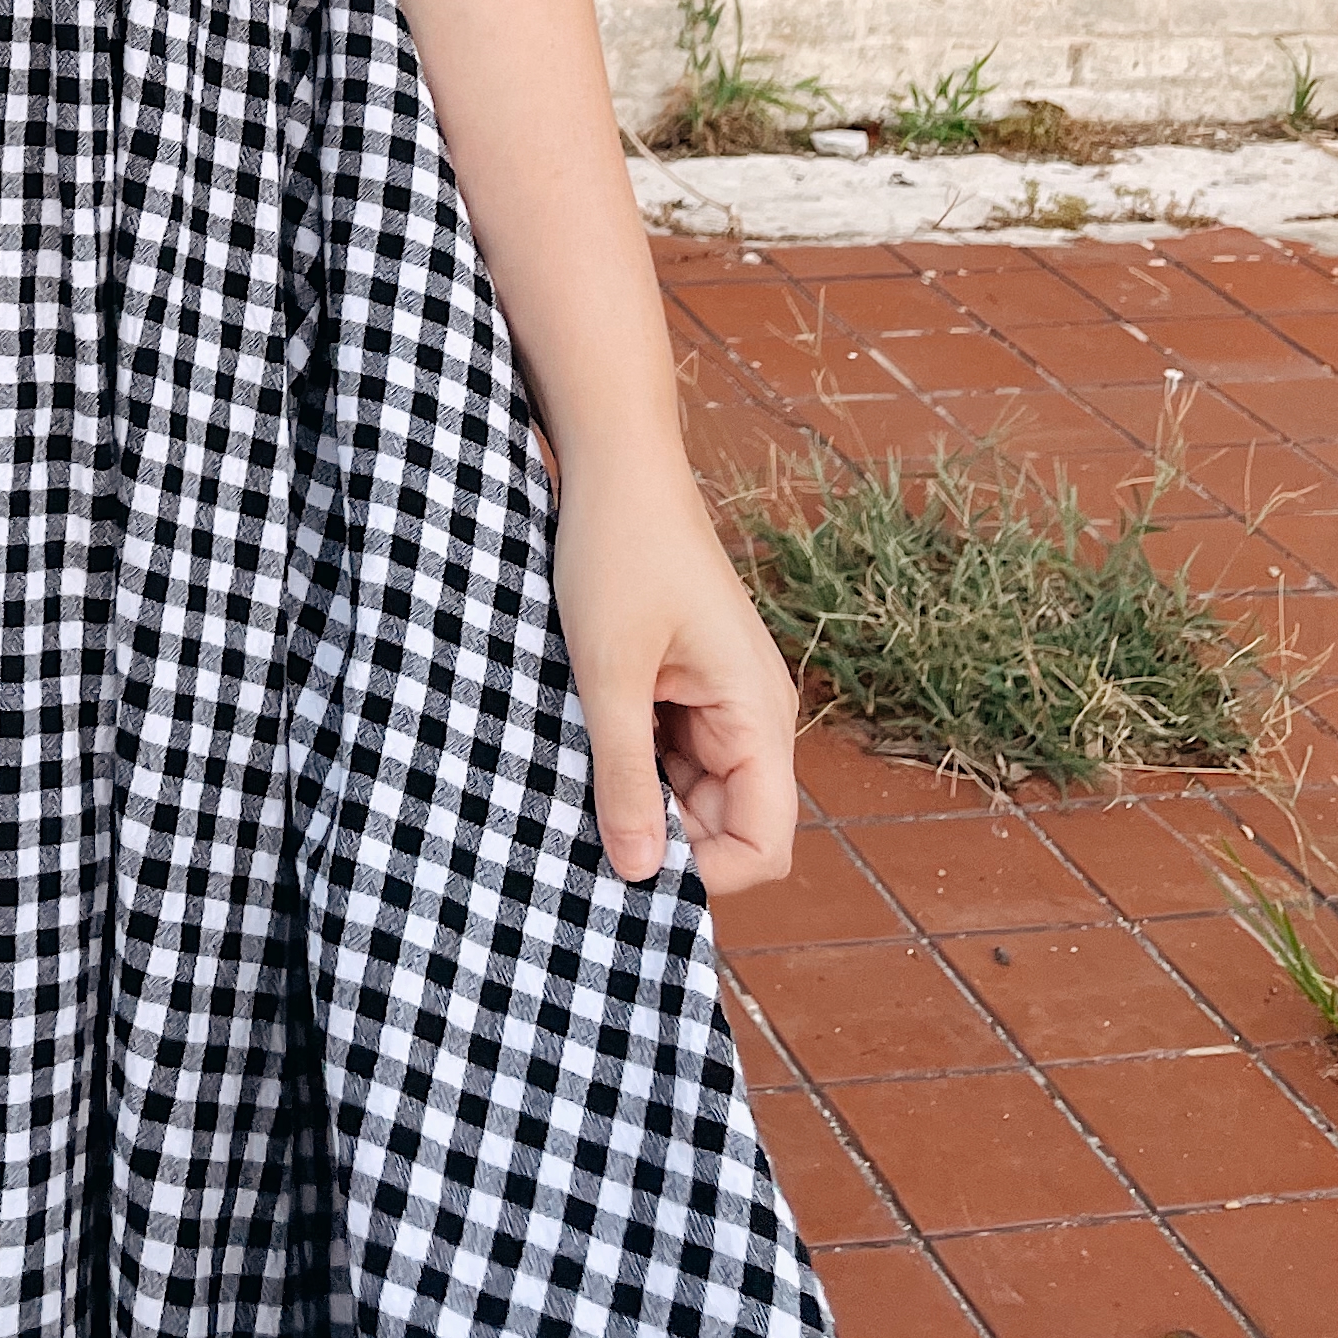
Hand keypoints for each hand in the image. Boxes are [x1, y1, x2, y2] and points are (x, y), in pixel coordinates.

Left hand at [549, 454, 800, 899]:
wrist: (615, 463)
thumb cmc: (618, 553)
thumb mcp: (609, 671)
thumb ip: (624, 773)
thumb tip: (640, 874)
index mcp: (759, 714)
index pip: (764, 842)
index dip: (705, 874)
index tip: (627, 867)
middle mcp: (754, 715)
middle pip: (726, 824)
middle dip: (664, 840)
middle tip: (581, 831)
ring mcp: (721, 699)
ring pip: (691, 791)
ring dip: (640, 800)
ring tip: (573, 781)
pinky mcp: (688, 683)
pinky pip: (670, 752)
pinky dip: (630, 762)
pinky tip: (579, 746)